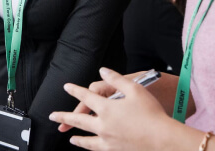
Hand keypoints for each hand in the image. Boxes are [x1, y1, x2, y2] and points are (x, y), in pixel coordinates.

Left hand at [49, 67, 175, 150]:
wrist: (162, 139)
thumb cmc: (151, 113)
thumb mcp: (135, 89)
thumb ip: (116, 79)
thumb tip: (103, 70)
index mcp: (106, 108)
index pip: (86, 96)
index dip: (75, 90)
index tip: (67, 87)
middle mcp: (103, 124)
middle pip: (78, 119)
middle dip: (64, 116)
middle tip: (52, 116)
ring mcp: (107, 139)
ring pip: (85, 138)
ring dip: (76, 135)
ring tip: (68, 135)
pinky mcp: (114, 150)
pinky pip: (96, 148)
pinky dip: (88, 146)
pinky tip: (86, 145)